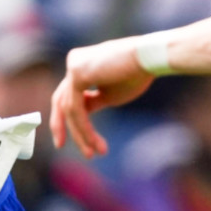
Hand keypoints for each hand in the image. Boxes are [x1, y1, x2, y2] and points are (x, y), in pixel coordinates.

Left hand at [51, 39, 155, 157]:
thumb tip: (80, 117)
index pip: (70, 96)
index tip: (80, 139)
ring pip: (69, 108)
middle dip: (61, 126)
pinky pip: (75, 107)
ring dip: (81, 133)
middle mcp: (75, 63)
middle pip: (62, 102)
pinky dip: (83, 127)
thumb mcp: (110, 95)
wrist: (149, 58)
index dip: (71, 120)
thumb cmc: (136, 75)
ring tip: (93, 152)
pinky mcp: (76, 71)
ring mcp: (74, 66)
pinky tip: (92, 141)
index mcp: (82, 66)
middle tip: (60, 146)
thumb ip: (92, 103)